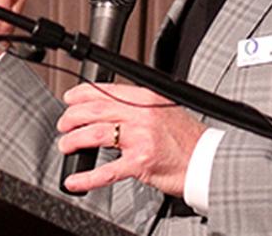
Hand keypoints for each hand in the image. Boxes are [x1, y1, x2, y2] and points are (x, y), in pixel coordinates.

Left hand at [57, 83, 205, 196]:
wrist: (208, 161)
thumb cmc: (188, 139)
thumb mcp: (163, 110)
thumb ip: (137, 107)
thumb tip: (109, 107)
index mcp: (145, 98)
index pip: (105, 91)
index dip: (80, 94)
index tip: (69, 99)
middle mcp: (141, 115)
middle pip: (94, 111)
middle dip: (71, 118)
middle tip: (63, 125)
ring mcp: (140, 138)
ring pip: (95, 134)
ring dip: (74, 140)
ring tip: (66, 145)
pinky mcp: (140, 163)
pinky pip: (106, 171)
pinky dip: (86, 177)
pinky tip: (75, 181)